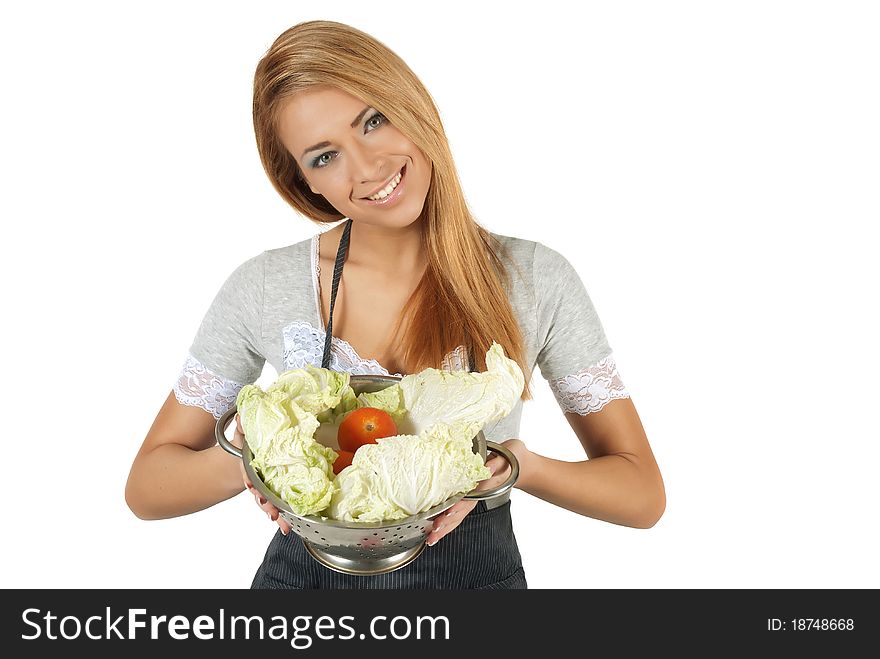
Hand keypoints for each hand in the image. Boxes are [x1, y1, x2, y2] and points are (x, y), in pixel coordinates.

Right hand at [235, 413, 290, 535]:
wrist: (241, 460)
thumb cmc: (245, 447)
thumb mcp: (242, 436)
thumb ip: (242, 427)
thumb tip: (242, 416)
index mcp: (248, 467)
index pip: (249, 473)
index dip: (251, 480)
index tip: (252, 486)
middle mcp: (255, 481)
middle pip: (259, 494)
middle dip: (265, 503)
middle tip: (271, 513)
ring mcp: (263, 490)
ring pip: (268, 504)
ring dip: (275, 514)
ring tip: (284, 525)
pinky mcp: (272, 494)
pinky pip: (277, 507)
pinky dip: (282, 517)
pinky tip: (288, 527)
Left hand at [426, 438, 528, 546]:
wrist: (517, 463)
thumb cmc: (510, 460)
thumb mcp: (505, 458)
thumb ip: (496, 463)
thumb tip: (488, 468)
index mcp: (484, 486)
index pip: (470, 499)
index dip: (458, 506)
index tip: (448, 512)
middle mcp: (477, 495)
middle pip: (461, 512)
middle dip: (448, 523)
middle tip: (435, 530)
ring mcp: (473, 498)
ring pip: (458, 516)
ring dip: (445, 527)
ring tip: (432, 536)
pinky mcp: (469, 497)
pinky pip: (457, 512)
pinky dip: (446, 521)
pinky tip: (435, 528)